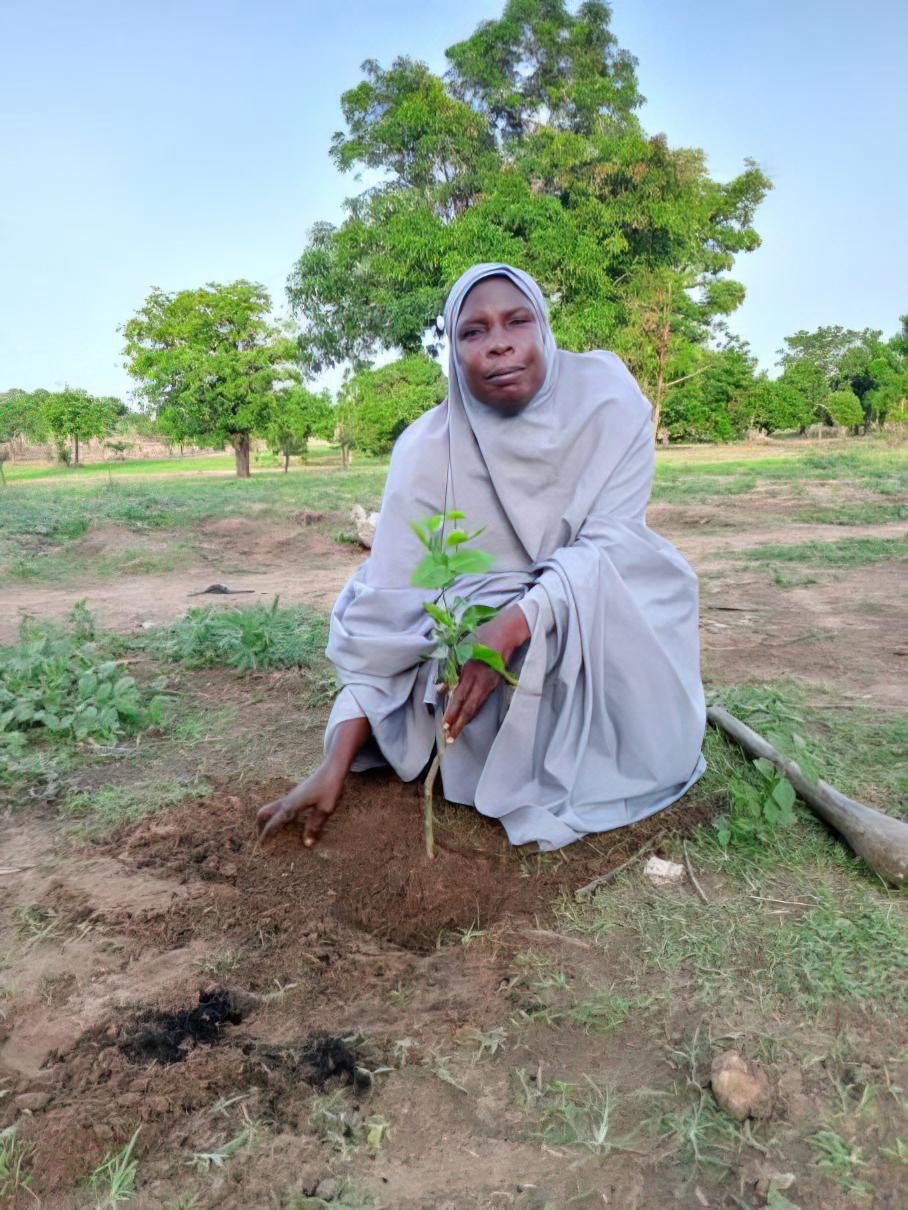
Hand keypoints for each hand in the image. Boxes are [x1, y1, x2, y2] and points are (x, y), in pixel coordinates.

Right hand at [256, 765, 342, 846]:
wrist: (332, 769)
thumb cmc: (330, 787)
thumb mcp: (325, 809)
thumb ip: (315, 826)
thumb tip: (306, 844)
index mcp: (292, 805)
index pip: (273, 822)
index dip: (265, 834)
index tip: (261, 846)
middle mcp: (287, 800)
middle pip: (264, 812)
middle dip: (259, 826)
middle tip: (262, 840)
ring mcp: (290, 796)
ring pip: (271, 808)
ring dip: (268, 820)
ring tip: (272, 835)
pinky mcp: (295, 795)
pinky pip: (280, 807)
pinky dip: (276, 816)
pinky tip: (286, 824)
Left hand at [443, 605, 529, 741]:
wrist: (508, 632)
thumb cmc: (483, 636)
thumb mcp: (462, 649)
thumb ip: (451, 669)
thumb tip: (440, 688)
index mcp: (471, 672)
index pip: (459, 698)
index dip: (452, 713)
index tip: (444, 726)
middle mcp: (481, 682)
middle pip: (469, 708)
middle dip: (459, 724)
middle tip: (450, 739)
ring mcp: (490, 684)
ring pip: (476, 706)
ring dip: (466, 720)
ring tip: (457, 732)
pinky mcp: (495, 683)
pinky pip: (482, 700)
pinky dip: (474, 711)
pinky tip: (469, 716)